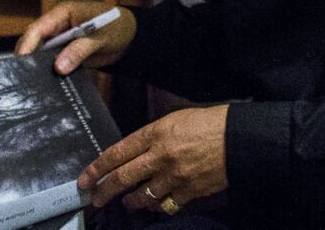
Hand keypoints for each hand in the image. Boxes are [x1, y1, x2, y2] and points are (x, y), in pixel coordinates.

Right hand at [14, 1, 136, 74]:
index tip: (21, 61)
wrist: (130, 36)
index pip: (38, 29)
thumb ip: (80, 50)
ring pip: (41, 55)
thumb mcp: (101, 38)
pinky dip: (49, 74)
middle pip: (34, 43)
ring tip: (30, 86)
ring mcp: (59, 41)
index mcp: (62, 14)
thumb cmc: (117, 27)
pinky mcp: (65, 54)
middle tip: (22, 78)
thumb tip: (58, 68)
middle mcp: (56, 27)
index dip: (28, 45)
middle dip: (28, 59)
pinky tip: (45, 87)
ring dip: (37, 68)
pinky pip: (52, 64)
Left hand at [78, 105, 228, 211]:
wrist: (238, 138)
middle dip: (105, 191)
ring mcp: (174, 176)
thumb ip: (154, 136)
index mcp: (156, 132)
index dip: (98, 168)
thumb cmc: (210, 123)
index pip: (118, 153)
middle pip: (123, 178)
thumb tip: (135, 153)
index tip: (86, 179)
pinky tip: (157, 205)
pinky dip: (159, 206)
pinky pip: (166, 205)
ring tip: (128, 203)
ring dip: (132, 202)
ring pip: (142, 196)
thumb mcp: (177, 119)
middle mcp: (161, 156)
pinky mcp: (189, 192)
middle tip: (95, 199)